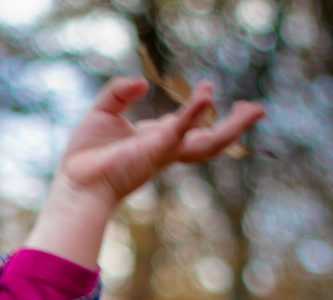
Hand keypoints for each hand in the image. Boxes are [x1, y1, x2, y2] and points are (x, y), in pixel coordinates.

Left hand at [25, 77, 265, 267]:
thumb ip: (120, 92)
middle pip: (209, 140)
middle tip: (255, 110)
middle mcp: (164, 148)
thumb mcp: (102, 113)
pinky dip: (194, 113)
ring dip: (232, 127)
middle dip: (234, 126)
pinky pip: (181, 130)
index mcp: (154, 140)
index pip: (185, 126)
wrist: (76, 183)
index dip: (198, 109)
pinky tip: (205, 97)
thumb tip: (143, 83)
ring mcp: (164, 151)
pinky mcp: (156, 150)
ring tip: (254, 110)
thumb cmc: (85, 155)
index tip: (207, 90)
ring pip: (208, 143)